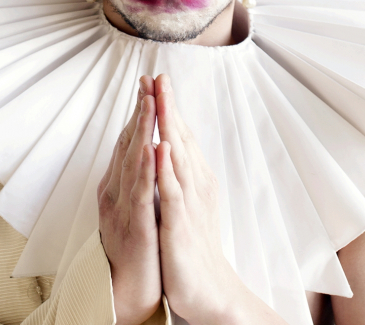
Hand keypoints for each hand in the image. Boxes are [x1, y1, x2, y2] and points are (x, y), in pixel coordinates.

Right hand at [97, 76, 160, 324]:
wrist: (130, 287)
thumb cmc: (135, 241)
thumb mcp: (133, 200)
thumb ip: (134, 173)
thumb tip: (143, 143)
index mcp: (119, 182)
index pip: (130, 139)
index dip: (139, 111)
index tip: (148, 84)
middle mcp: (116, 189)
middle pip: (129, 143)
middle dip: (139, 111)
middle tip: (147, 81)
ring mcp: (124, 206)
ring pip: (133, 161)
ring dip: (141, 130)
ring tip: (149, 102)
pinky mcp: (136, 224)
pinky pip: (141, 192)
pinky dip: (145, 168)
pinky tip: (152, 148)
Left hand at [155, 74, 239, 324]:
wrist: (208, 287)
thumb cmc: (194, 240)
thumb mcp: (188, 198)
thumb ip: (180, 171)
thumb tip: (169, 143)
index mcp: (194, 176)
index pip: (180, 134)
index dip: (168, 106)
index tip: (156, 80)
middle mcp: (196, 183)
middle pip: (181, 137)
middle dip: (168, 106)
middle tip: (158, 76)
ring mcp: (189, 202)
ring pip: (177, 156)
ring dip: (168, 126)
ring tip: (160, 98)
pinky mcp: (180, 224)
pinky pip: (172, 192)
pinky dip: (167, 169)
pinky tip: (161, 148)